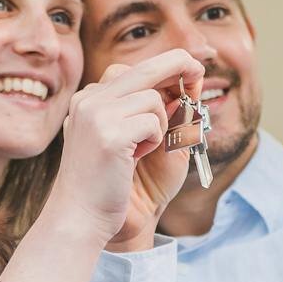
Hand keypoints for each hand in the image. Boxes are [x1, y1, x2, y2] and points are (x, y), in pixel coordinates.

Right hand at [40, 49, 203, 245]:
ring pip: (152, 98)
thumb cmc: (110, 185)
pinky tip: (135, 159)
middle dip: (179, 63)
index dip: (164, 69)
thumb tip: (186, 90)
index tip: (189, 71)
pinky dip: (156, 141)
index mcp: (89, 100)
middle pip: (145, 67)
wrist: (84, 218)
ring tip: (140, 151)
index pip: (132, 70)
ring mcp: (96, 114)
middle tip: (199, 69)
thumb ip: (152, 115)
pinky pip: (152, 122)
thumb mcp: (132, 142)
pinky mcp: (108, 133)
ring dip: (160, 126)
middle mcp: (89, 100)